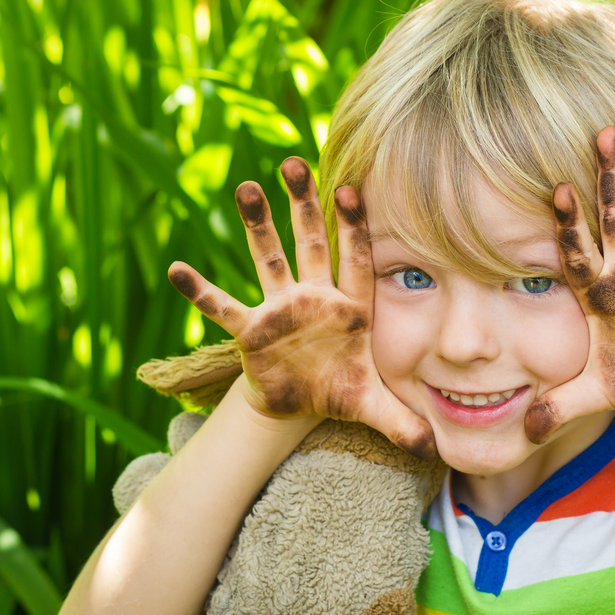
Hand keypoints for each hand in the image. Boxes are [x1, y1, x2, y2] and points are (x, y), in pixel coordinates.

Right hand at [168, 158, 436, 459]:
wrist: (304, 403)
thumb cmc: (342, 389)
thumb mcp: (373, 406)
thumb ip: (402, 421)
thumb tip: (434, 451)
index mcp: (352, 307)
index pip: (356, 260)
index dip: (354, 228)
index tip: (351, 190)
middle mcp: (316, 297)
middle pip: (312, 243)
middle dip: (304, 205)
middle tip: (295, 163)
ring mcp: (281, 309)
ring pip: (269, 260)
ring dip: (257, 226)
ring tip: (245, 188)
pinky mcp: (252, 332)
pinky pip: (224, 308)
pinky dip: (202, 292)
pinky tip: (179, 272)